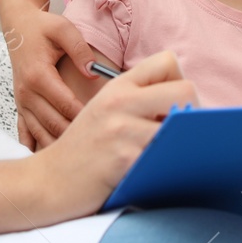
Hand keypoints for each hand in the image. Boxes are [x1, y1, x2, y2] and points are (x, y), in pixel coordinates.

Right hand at [5, 7, 97, 149]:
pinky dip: (34, 145)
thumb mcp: (63, 29)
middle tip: (97, 148)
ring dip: (57, 145)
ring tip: (78, 160)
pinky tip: (45, 159)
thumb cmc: (41, 27)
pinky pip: (25, 131)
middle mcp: (27, 92)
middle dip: (74, 137)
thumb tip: (93, 73)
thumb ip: (80, 49)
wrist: (18, 26)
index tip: (102, 128)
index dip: (83, 117)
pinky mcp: (20, 105)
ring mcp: (22, 101)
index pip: (65, 104)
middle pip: (53, 123)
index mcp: (38, 75)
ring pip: (40, 132)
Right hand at [31, 51, 197, 219]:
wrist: (49, 181)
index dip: (178, 81)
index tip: (172, 104)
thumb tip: (185, 99)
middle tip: (181, 130)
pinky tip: (158, 168)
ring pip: (182, 125)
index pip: (168, 61)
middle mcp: (121, 102)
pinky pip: (167, 155)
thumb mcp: (104, 108)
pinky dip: (170, 162)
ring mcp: (123, 130)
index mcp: (118, 86)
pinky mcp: (126, 160)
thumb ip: (138, 97)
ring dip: (182, 140)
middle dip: (192, 111)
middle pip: (185, 90)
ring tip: (169, 151)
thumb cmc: (82, 147)